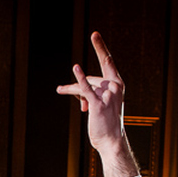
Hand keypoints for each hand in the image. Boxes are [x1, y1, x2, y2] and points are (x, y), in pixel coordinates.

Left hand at [56, 32, 138, 176]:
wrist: (111, 141)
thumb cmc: (106, 124)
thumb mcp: (100, 104)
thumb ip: (91, 94)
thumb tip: (81, 98)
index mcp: (117, 84)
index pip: (107, 62)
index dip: (100, 47)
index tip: (94, 34)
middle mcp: (115, 86)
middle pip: (90, 78)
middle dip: (76, 86)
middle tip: (61, 89)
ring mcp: (108, 94)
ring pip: (83, 86)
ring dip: (70, 90)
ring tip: (59, 90)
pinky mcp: (98, 104)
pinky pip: (86, 89)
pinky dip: (79, 79)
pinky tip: (76, 68)